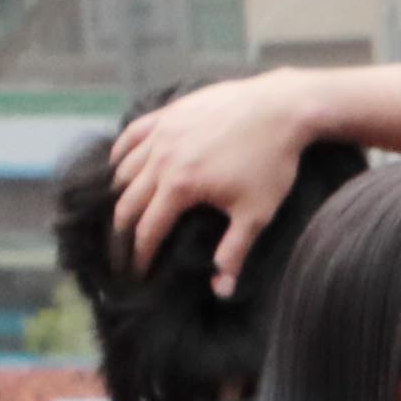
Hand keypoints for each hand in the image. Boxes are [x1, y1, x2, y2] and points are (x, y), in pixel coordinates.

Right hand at [104, 69, 333, 298]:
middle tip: (122, 252)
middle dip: (121, 233)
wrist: (282, 108)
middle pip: (127, 202)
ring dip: (118, 195)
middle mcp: (161, 159)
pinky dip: (121, 155)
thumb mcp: (256, 213)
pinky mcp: (167, 114)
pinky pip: (131, 135)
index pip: (147, 230)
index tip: (136, 274)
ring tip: (122, 216)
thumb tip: (221, 292)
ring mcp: (161, 132)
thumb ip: (234, 252)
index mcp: (179, 186)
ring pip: (123, 169)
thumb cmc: (272, 162)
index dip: (139, 256)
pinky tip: (119, 167)